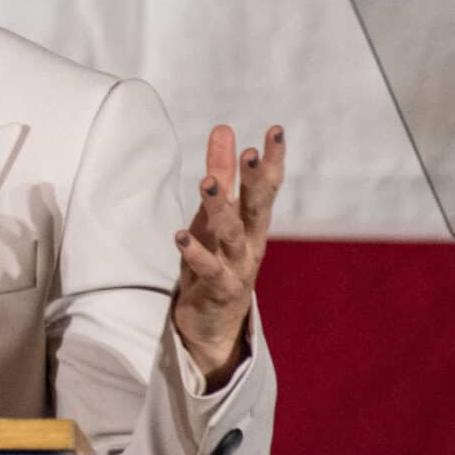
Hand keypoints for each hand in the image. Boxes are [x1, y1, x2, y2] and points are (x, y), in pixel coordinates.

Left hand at [172, 124, 284, 386]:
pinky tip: (179, 237)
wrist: (215, 325)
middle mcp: (251, 243)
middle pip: (257, 208)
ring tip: (208, 182)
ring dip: (221, 209)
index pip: (266, 187)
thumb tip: (224, 128)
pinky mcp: (219, 290)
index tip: (275, 131)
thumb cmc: (217, 260)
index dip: (271, 160)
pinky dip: (196, 254)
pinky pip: (209, 270)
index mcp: (253, 223)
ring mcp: (238, 268)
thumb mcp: (215, 214)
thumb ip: (221, 172)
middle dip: (255, 180)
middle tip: (249, 153)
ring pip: (231, 235)